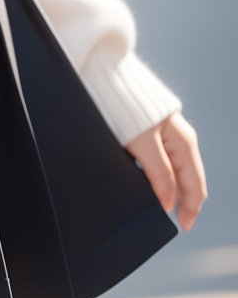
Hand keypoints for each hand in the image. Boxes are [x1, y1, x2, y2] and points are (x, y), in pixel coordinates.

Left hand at [125, 111, 206, 230]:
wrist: (103, 71)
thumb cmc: (125, 104)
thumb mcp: (143, 143)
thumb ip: (159, 173)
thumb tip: (168, 203)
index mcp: (183, 141)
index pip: (194, 184)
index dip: (189, 208)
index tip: (180, 227)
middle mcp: (177, 137)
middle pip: (185, 178)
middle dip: (180, 201)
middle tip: (168, 221)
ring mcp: (162, 132)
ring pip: (171, 169)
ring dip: (166, 188)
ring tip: (155, 205)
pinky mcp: (145, 128)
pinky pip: (157, 158)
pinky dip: (155, 175)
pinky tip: (143, 182)